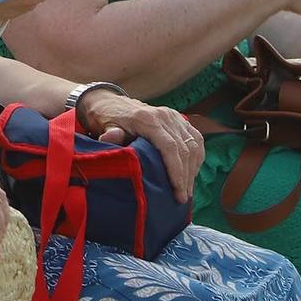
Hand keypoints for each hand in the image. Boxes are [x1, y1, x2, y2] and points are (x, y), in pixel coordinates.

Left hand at [74, 90, 204, 200]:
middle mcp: (164, 116)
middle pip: (184, 149)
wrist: (111, 103)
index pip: (170, 147)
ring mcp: (174, 116)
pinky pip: (195, 138)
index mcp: (147, 119)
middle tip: (182, 198)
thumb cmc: (107, 120)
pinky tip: (191, 173)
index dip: (176, 171)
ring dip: (192, 169)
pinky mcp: (179, 118)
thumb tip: (111, 137)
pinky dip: (196, 157)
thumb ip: (110, 135)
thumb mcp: (104, 127)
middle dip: (185, 176)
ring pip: (193, 145)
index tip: (178, 191)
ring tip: (187, 190)